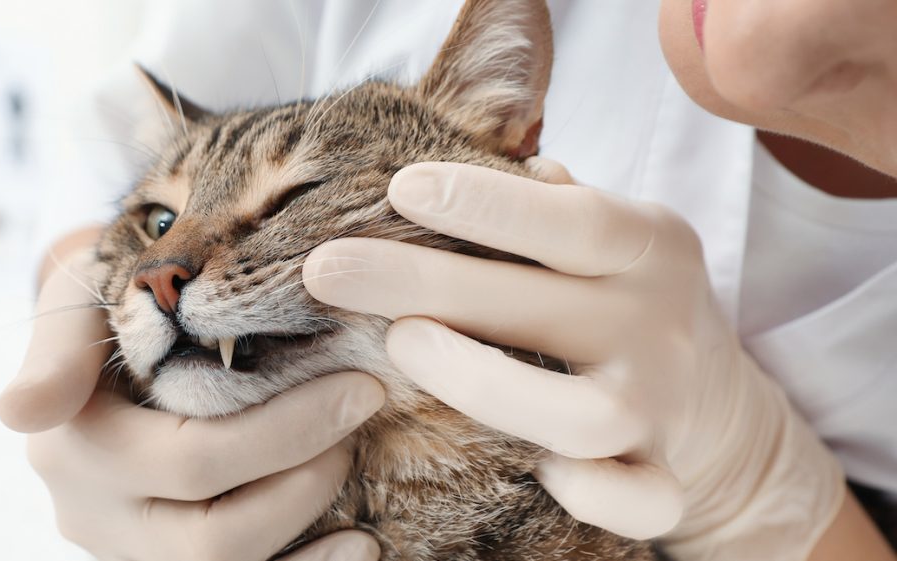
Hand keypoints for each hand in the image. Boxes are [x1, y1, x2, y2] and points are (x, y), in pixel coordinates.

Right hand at [0, 248, 385, 560]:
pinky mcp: (160, 559)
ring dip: (304, 524)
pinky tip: (358, 544)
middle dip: (305, 472)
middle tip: (363, 405)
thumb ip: (56, 347)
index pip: (191, 461)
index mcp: (71, 446)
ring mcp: (126, 550)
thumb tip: (19, 412)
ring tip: (353, 458)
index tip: (359, 384)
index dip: (285, 434)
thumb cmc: (112, 295)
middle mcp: (91, 515)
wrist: (111, 329)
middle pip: (213, 535)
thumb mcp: (78, 295)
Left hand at [302, 160, 845, 559]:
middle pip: (541, 306)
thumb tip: (460, 156)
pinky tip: (536, 471)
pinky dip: (591, 493)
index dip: (485, 203)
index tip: (398, 187)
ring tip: (400, 345)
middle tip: (326, 269)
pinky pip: (638, 502)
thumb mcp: (606, 233)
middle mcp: (657, 324)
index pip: (570, 220)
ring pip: (580, 416)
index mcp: (648, 245)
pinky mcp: (664, 478)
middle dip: (423, 281)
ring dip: (482, 382)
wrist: (716, 404)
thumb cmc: (617, 296)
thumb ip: (544, 200)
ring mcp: (659, 407)